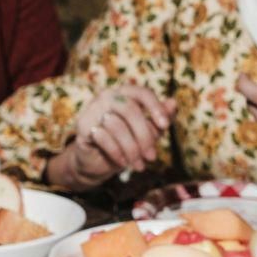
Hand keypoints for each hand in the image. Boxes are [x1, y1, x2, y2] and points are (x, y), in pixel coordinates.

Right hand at [47, 85, 172, 190]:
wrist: (95, 161)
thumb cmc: (123, 142)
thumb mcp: (145, 132)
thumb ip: (159, 118)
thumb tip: (174, 103)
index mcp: (123, 93)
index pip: (141, 93)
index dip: (155, 108)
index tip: (165, 126)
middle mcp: (106, 97)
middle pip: (130, 110)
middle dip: (144, 136)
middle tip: (152, 157)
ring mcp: (92, 110)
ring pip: (117, 125)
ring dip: (131, 148)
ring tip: (138, 164)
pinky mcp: (82, 126)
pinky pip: (103, 138)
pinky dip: (117, 153)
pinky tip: (123, 163)